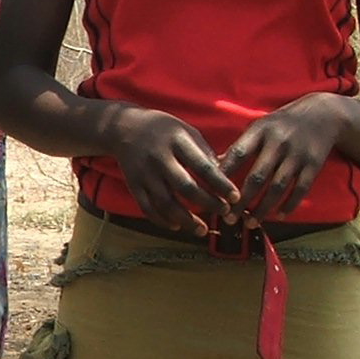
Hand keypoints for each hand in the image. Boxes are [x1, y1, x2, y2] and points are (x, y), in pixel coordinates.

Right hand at [107, 108, 240, 235]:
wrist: (124, 128)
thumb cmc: (163, 130)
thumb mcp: (186, 131)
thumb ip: (205, 153)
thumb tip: (225, 176)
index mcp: (177, 141)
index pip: (203, 166)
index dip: (220, 184)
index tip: (235, 197)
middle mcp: (160, 158)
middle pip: (186, 187)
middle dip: (207, 203)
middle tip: (224, 212)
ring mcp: (145, 173)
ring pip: (166, 203)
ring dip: (186, 220)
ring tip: (202, 230)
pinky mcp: (133, 184)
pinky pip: (147, 208)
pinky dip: (162, 220)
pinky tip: (176, 226)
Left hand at [220, 94, 346, 220]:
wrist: (323, 113)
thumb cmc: (282, 124)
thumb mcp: (260, 127)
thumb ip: (240, 146)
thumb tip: (214, 166)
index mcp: (260, 131)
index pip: (238, 153)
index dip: (226, 174)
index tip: (213, 193)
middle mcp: (278, 142)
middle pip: (257, 176)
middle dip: (242, 200)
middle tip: (229, 218)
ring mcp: (297, 154)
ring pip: (277, 186)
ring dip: (263, 208)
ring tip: (250, 223)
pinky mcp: (313, 164)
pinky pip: (300, 189)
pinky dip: (289, 204)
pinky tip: (278, 216)